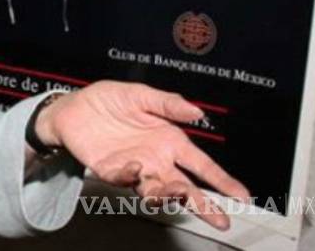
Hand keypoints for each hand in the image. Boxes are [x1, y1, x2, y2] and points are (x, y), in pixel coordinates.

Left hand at [35, 81, 248, 229]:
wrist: (72, 106)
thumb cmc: (108, 101)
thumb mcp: (139, 95)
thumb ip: (167, 103)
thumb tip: (196, 112)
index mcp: (169, 141)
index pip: (201, 164)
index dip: (222, 180)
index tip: (242, 196)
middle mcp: (155, 159)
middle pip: (185, 187)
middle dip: (204, 204)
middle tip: (220, 220)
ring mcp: (134, 167)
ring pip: (157, 190)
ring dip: (168, 194)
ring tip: (177, 192)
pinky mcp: (110, 170)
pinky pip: (123, 179)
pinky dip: (129, 176)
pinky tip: (136, 168)